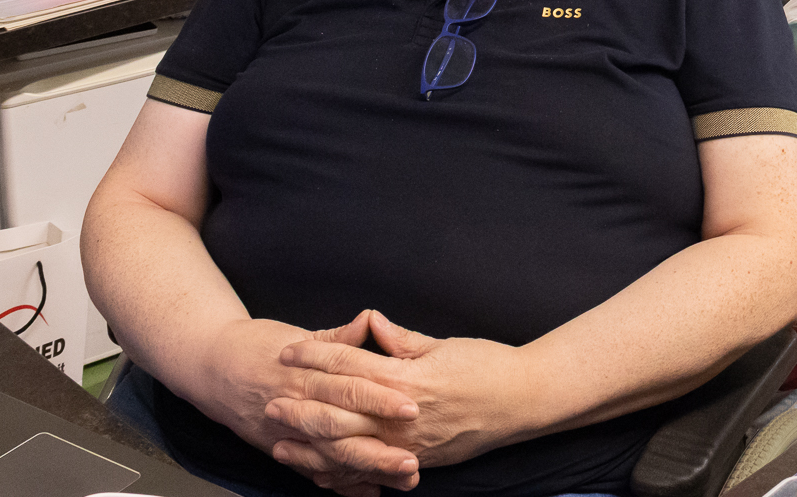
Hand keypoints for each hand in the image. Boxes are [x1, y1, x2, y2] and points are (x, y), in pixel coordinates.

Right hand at [191, 313, 421, 493]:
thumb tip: (370, 320)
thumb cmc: (258, 345)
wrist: (212, 366)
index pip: (348, 386)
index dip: (380, 397)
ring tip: (402, 479)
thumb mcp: (299, 333)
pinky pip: (314, 472)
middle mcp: (297, 406)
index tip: (411, 406)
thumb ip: (339, 337)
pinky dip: (342, 484)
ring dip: (367, 470)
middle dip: (378, 446)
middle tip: (412, 457)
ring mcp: (287, 434)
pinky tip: (371, 490)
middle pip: (341, 430)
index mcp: (305, 373)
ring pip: (331, 458)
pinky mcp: (281, 450)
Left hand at [269, 311, 530, 472]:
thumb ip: (401, 340)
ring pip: (349, 450)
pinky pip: (372, 472)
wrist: (526, 401)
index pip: (349, 366)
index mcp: (408, 379)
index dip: (315, 356)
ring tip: (281, 442)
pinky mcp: (419, 463)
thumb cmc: (488, 365)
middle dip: (302, 406)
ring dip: (312, 447)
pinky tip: (321, 472)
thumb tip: (368, 322)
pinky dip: (342, 474)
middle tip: (270, 400)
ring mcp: (410, 445)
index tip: (288, 350)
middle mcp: (404, 417)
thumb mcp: (443, 344)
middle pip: (340, 412)